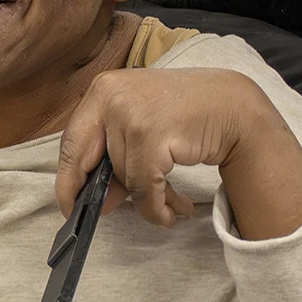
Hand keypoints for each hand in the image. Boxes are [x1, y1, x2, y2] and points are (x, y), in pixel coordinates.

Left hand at [56, 68, 301, 238]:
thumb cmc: (184, 113)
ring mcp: (130, 115)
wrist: (233, 105)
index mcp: (102, 89)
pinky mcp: (151, 137)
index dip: (68, 179)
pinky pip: (144, 187)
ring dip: (145, 199)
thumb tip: (96, 201)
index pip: (72, 142)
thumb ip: (115, 151)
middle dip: (99, 193)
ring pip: (123, 178)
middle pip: (90, 163)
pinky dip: (156, 207)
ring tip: (169, 202)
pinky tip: (172, 211)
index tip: (68, 203)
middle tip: (106, 211)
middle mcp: (111, 97)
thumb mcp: (140, 120)